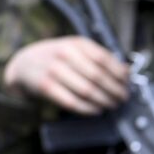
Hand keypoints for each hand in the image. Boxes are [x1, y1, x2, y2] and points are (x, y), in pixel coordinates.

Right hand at [3, 36, 129, 114]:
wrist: (25, 63)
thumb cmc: (59, 57)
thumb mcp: (79, 50)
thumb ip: (102, 58)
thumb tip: (127, 71)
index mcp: (77, 43)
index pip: (104, 59)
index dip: (119, 74)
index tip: (127, 84)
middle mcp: (64, 54)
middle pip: (97, 76)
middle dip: (114, 90)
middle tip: (122, 98)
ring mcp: (53, 70)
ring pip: (86, 90)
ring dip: (103, 101)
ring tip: (112, 105)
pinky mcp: (45, 87)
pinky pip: (72, 102)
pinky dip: (88, 109)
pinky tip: (96, 110)